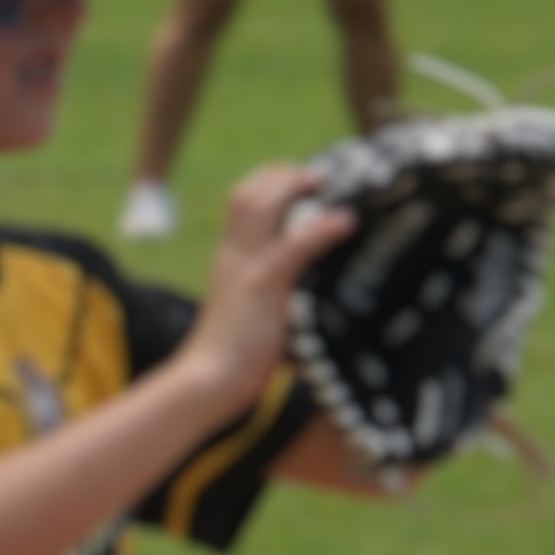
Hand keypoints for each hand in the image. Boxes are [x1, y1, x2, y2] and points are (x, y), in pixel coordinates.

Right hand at [188, 156, 356, 405]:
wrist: (208, 380)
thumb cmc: (234, 357)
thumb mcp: (253, 312)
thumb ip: (273, 293)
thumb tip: (311, 292)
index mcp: (229, 259)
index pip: (240, 201)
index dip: (270, 181)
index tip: (303, 180)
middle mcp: (233, 254)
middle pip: (247, 192)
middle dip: (283, 174)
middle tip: (319, 177)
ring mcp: (245, 267)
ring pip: (260, 203)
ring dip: (295, 185)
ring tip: (327, 185)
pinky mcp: (262, 285)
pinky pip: (293, 245)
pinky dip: (322, 229)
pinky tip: (346, 222)